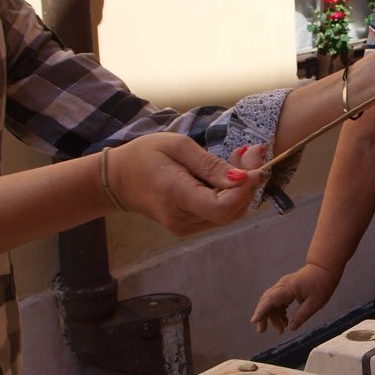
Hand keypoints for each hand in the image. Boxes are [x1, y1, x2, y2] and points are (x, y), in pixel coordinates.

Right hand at [108, 135, 263, 235]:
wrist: (119, 180)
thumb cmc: (145, 156)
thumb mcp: (177, 147)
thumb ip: (211, 165)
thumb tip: (244, 179)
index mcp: (176, 195)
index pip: (222, 207)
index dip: (246, 190)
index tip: (255, 163)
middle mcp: (182, 219)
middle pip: (231, 211)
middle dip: (250, 182)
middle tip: (253, 150)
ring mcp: (186, 227)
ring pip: (230, 213)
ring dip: (243, 187)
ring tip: (239, 156)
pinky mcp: (190, 226)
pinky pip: (220, 213)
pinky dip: (231, 193)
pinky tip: (229, 172)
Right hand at [251, 261, 340, 334]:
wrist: (324, 269)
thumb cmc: (322, 284)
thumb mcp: (315, 303)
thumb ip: (301, 316)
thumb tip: (290, 328)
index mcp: (288, 288)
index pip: (270, 300)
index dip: (261, 311)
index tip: (254, 321)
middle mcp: (282, 286)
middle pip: (266, 301)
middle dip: (262, 316)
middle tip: (261, 331)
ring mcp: (283, 287)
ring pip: (271, 303)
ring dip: (273, 316)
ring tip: (280, 330)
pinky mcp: (286, 290)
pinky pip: (277, 301)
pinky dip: (279, 312)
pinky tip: (285, 322)